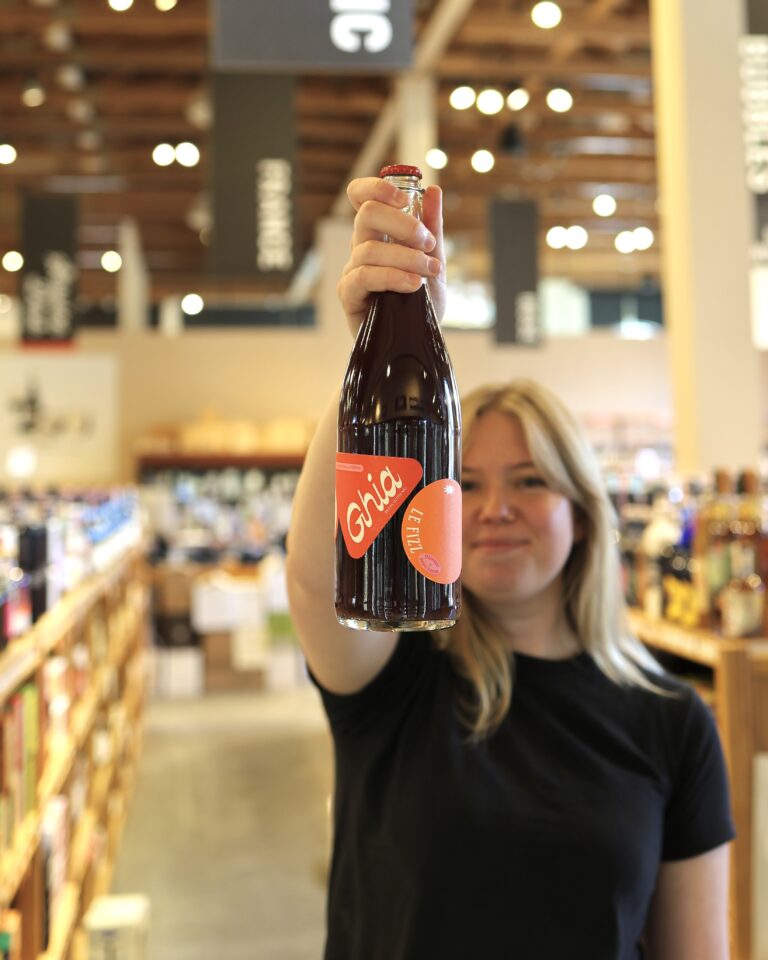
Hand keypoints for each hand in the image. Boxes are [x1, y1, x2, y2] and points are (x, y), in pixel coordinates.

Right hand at [337, 176, 445, 336]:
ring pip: (370, 249)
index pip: (362, 197)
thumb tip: (433, 191)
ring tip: (428, 271)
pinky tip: (412, 285)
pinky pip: (364, 277)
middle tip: (427, 243)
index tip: (406, 197)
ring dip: (406, 257)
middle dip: (402, 223)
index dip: (377, 188)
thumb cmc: (421, 303)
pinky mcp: (349, 295)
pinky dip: (391, 277)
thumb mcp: (433, 262)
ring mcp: (352, 271)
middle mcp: (361, 247)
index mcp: (378, 233)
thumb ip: (432, 229)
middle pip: (366, 213)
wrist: (417, 340)